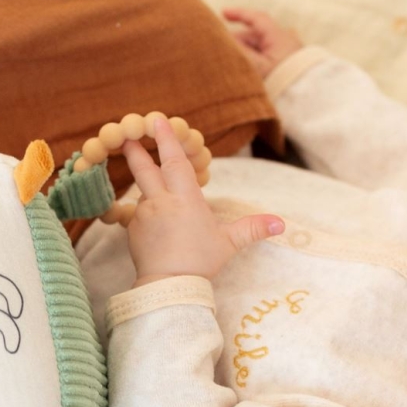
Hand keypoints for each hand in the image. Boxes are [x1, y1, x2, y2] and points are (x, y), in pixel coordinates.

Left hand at [122, 118, 284, 287]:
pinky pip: (137, 215)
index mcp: (185, 198)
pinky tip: (152, 224)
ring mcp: (144, 215)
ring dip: (143, 184)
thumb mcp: (229, 243)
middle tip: (125, 135)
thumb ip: (253, 228)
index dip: (167, 139)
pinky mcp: (133, 231)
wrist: (169, 286)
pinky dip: (144, 214)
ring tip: (146, 186)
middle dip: (136, 150)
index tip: (157, 119)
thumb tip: (281, 223)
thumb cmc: (200, 262)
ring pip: (142, 193)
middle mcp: (161, 201)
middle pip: (145, 169)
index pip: (175, 161)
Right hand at [222, 7, 303, 77]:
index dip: (239, 14)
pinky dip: (255, 60)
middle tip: (221, 50)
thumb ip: (241, 52)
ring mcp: (287, 54)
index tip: (223, 13)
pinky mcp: (288, 66)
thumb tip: (227, 41)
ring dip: (245, 53)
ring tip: (231, 64)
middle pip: (255, 36)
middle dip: (238, 41)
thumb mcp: (259, 67)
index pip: (257, 18)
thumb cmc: (283, 81)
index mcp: (278, 37)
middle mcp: (284, 41)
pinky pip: (267, 58)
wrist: (309, 98)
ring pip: (260, 48)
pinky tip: (246, 70)